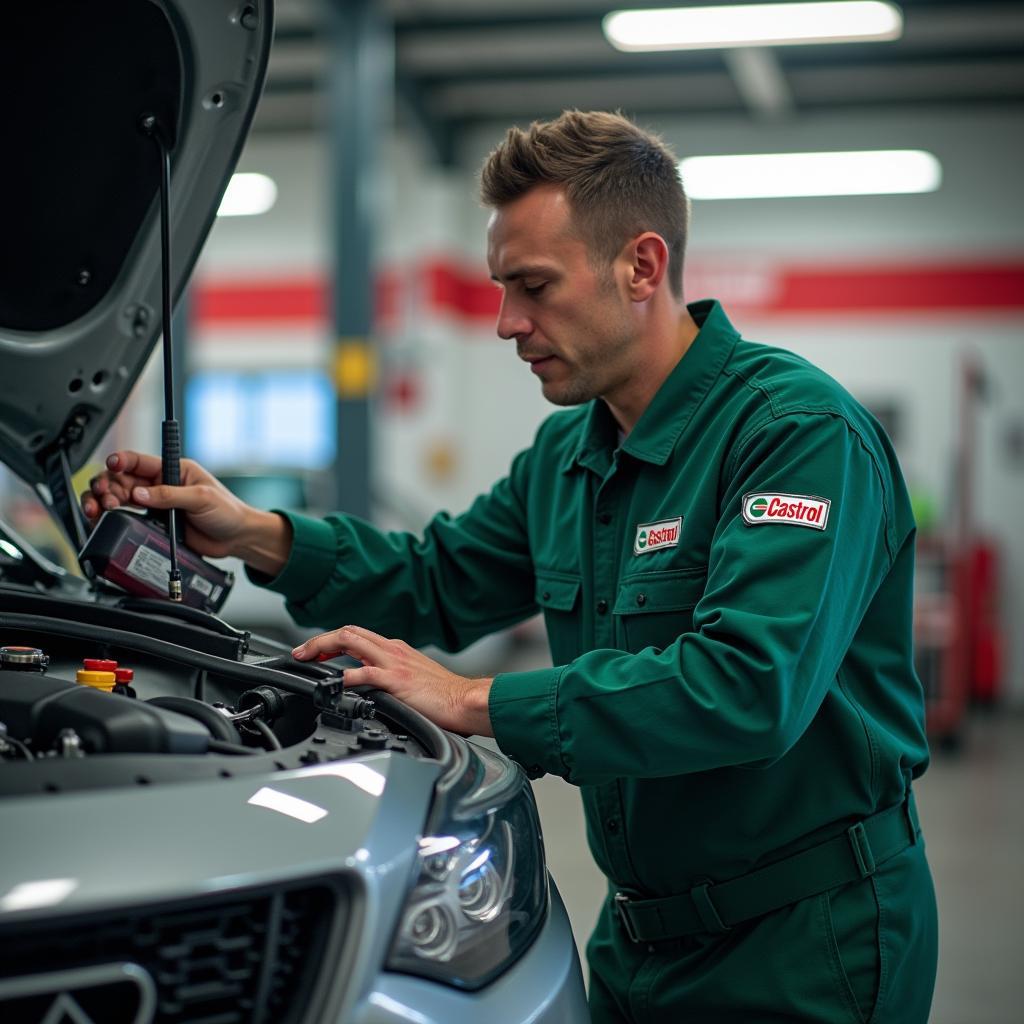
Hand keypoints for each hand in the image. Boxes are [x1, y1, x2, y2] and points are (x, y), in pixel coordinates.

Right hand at [80, 450, 291, 573]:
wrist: (236, 539)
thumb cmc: (228, 511)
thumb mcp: (201, 497)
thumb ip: (169, 495)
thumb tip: (139, 494)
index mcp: (172, 470)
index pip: (139, 460)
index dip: (121, 461)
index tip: (111, 466)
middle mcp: (160, 485)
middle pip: (121, 479)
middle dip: (107, 485)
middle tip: (106, 498)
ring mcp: (155, 505)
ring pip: (119, 497)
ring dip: (103, 501)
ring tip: (99, 509)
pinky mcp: (153, 523)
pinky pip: (127, 518)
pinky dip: (111, 519)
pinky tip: (103, 520)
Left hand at [293, 625, 493, 736]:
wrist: (465, 700)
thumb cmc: (444, 694)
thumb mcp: (413, 677)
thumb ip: (391, 676)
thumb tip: (370, 685)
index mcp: (395, 649)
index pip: (357, 635)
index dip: (331, 641)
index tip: (315, 652)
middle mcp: (392, 650)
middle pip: (349, 632)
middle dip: (320, 640)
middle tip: (300, 653)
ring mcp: (394, 663)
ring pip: (351, 641)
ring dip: (323, 647)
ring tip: (306, 659)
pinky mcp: (396, 680)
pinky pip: (365, 673)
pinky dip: (344, 676)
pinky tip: (334, 683)